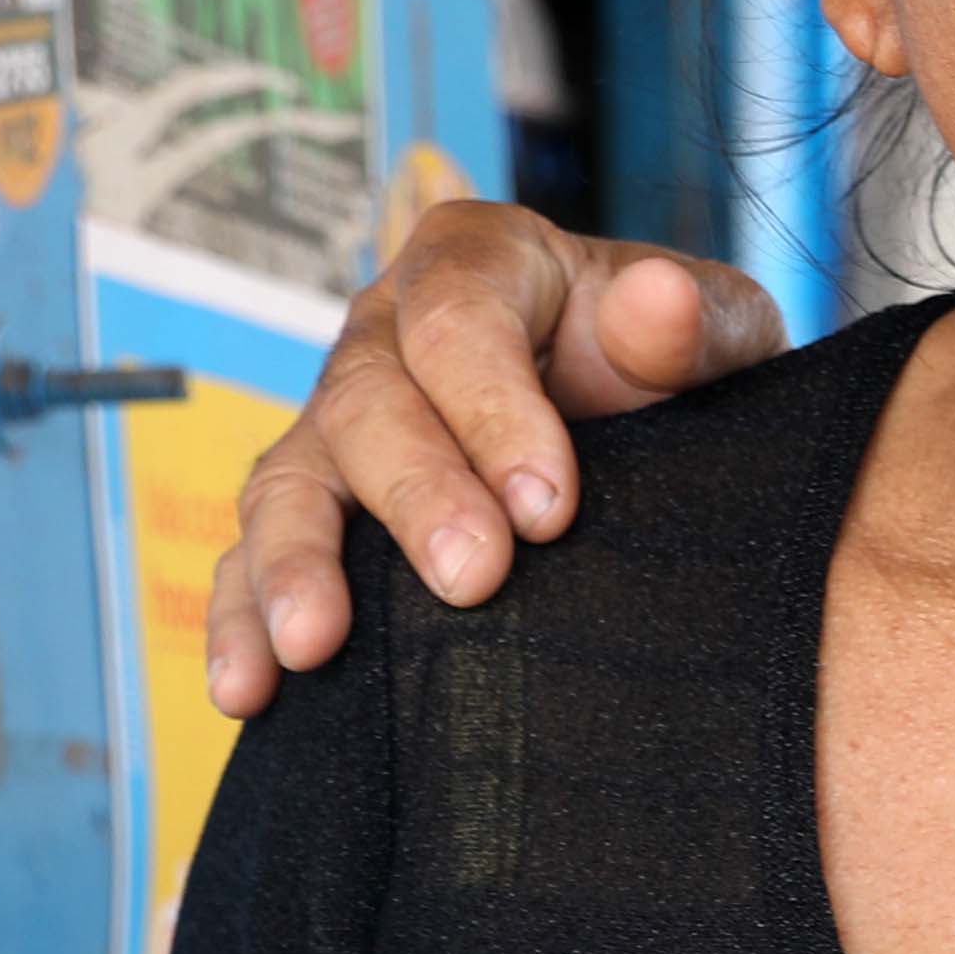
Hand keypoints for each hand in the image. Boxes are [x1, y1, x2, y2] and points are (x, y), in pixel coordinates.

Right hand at [199, 201, 785, 715]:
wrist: (646, 426)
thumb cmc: (671, 368)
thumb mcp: (713, 332)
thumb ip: (689, 322)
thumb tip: (657, 302)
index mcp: (477, 262)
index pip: (458, 320)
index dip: (496, 410)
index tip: (550, 507)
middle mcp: (384, 335)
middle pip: (366, 402)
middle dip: (417, 496)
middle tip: (473, 580)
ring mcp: (335, 428)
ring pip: (288, 483)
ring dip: (297, 565)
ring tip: (313, 645)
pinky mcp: (311, 514)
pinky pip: (251, 560)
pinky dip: (241, 622)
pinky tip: (250, 690)